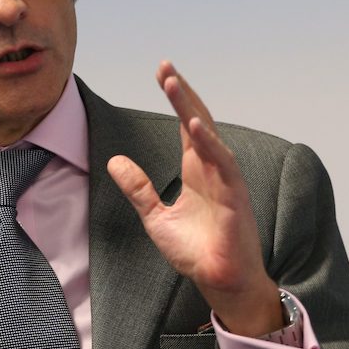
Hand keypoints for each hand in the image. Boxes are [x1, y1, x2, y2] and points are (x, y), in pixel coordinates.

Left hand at [107, 61, 282, 336]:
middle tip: (165, 66)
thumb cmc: (196, 252)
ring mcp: (225, 179)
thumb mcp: (155, 217)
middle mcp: (212, 168)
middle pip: (197, 120)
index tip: (162, 72)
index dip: (175, 98)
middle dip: (182, 93)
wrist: (220, 281)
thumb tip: (113, 161)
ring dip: (191, 108)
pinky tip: (195, 126)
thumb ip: (138, 188)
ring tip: (173, 84)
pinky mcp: (234, 195)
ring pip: (208, 135)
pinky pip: (222, 162)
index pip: (185, 125)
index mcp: (196, 169)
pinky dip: (209, 143)